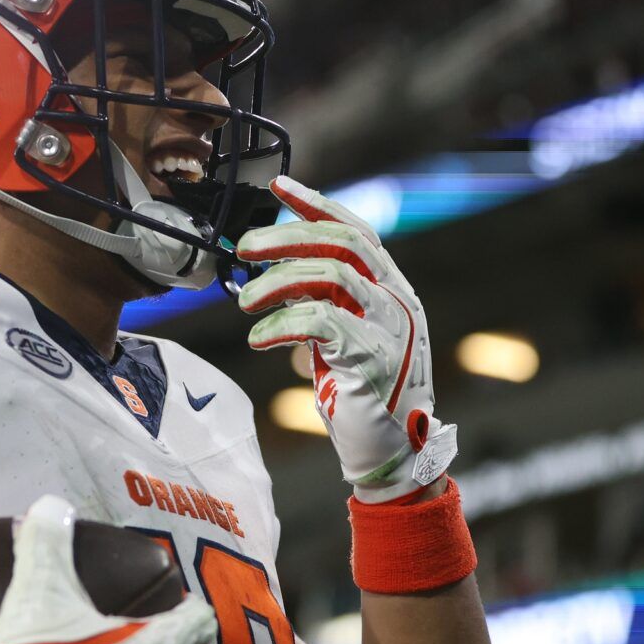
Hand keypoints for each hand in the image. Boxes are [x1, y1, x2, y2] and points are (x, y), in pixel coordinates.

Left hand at [236, 175, 457, 502]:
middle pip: (341, 243)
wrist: (390, 454)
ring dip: (277, 283)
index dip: (317, 205)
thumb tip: (277, 268)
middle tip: (244, 250)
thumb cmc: (360, 395)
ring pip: (330, 275)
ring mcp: (392, 328)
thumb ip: (325, 301)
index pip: (357, 230)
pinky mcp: (374, 357)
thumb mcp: (343, 337)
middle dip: (286, 237)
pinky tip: (259, 338)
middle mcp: (398, 300)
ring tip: (245, 304)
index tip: (279, 189)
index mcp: (393, 288)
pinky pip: (322, 322)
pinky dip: (282, 324)